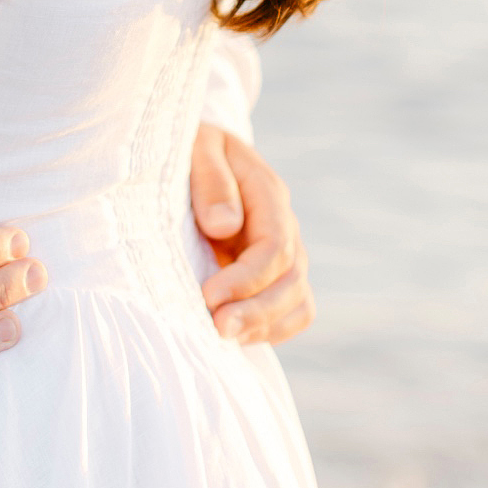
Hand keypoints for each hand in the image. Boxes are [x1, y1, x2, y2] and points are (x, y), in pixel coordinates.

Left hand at [190, 125, 314, 345]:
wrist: (193, 152)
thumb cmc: (189, 148)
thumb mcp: (195, 147)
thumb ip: (211, 181)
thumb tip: (224, 226)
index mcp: (267, 192)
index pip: (275, 246)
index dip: (247, 278)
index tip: (208, 296)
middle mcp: (283, 224)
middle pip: (292, 280)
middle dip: (257, 311)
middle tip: (216, 330)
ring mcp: (283, 251)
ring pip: (297, 301)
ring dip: (265, 326)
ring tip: (222, 339)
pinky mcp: (271, 273)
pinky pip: (291, 310)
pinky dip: (271, 330)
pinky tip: (236, 338)